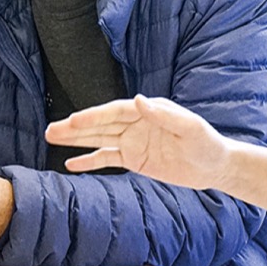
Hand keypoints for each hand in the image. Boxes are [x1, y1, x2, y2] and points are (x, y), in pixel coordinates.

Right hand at [44, 95, 232, 188]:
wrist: (215, 166)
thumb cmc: (207, 143)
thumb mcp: (190, 128)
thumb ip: (164, 115)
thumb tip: (140, 100)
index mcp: (147, 111)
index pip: (114, 113)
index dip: (93, 117)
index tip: (74, 121)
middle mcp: (136, 123)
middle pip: (100, 125)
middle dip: (75, 127)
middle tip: (52, 129)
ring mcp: (132, 141)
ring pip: (99, 140)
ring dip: (76, 140)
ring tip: (52, 137)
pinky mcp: (133, 159)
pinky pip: (107, 159)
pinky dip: (89, 161)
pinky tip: (71, 164)